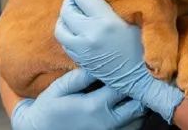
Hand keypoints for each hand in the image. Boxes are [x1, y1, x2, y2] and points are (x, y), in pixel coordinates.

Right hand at [10, 68, 146, 129]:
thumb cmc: (49, 109)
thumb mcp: (59, 88)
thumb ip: (80, 77)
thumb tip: (98, 63)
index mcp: (94, 106)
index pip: (123, 87)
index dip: (128, 74)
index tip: (129, 63)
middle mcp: (106, 122)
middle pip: (137, 105)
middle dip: (138, 90)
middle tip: (135, 77)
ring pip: (138, 119)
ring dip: (138, 105)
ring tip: (132, 90)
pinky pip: (132, 128)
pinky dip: (134, 117)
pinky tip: (127, 106)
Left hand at [56, 0, 184, 122]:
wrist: (142, 79)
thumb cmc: (144, 47)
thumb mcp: (134, 21)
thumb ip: (115, 6)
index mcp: (106, 22)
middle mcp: (90, 35)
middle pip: (68, 11)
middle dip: (70, 1)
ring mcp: (83, 50)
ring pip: (61, 28)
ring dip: (64, 18)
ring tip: (73, 13)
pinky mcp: (81, 61)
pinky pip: (65, 43)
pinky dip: (66, 33)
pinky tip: (75, 30)